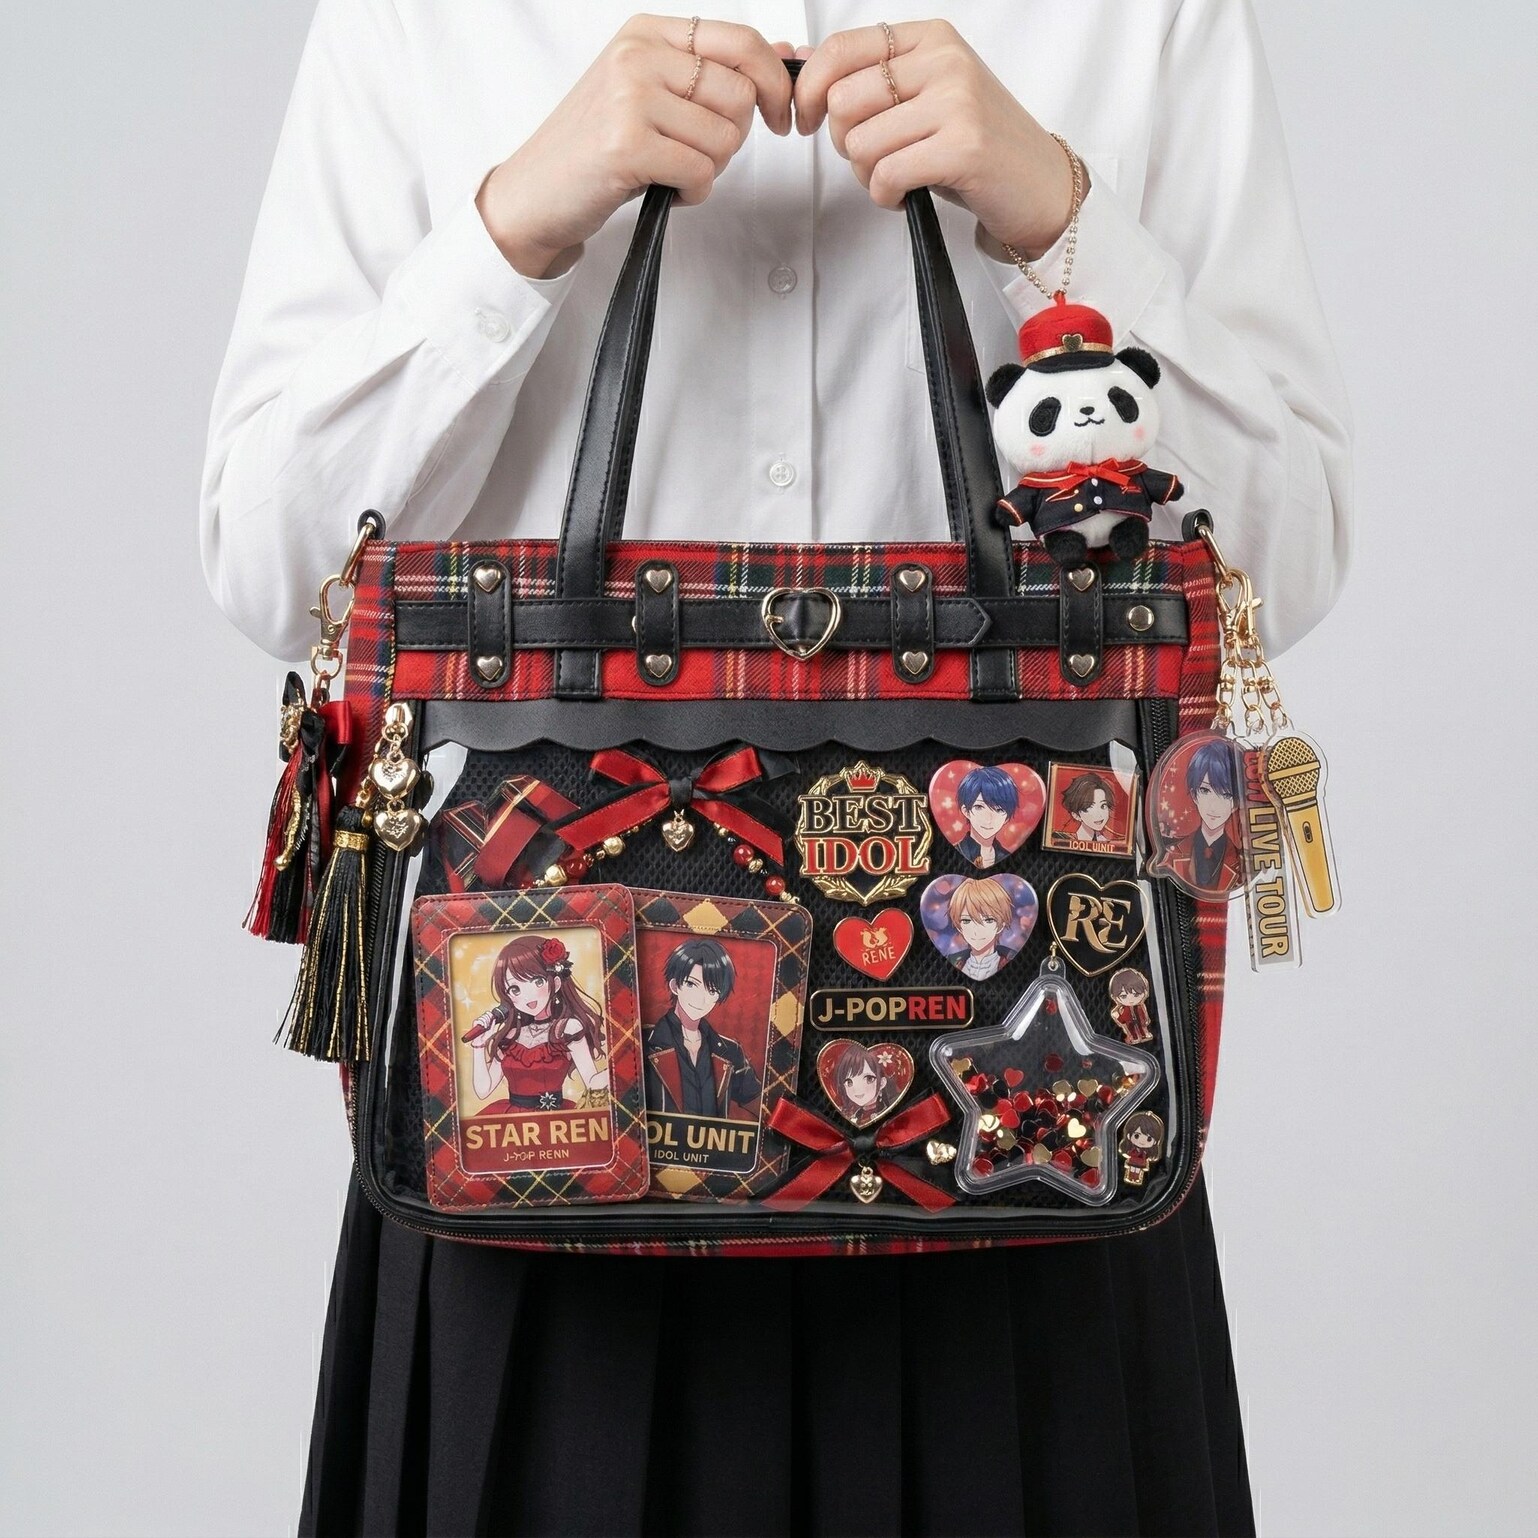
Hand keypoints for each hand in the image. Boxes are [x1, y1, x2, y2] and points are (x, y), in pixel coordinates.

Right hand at [478, 14, 800, 278]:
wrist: (533, 195)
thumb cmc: (594, 148)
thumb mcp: (653, 95)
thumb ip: (713, 72)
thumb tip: (788, 51)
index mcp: (646, 33)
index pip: (742, 41)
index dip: (774, 82)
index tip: (778, 115)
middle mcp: (638, 55)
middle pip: (740, 94)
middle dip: (732, 137)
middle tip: (695, 154)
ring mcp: (630, 96)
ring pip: (725, 137)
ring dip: (710, 169)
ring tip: (671, 171)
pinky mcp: (628, 143)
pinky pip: (701, 171)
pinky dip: (694, 192)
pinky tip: (666, 189)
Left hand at [791, 20, 1085, 260]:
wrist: (1039, 185)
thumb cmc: (977, 145)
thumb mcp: (921, 98)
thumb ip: (867, 77)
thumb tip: (801, 57)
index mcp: (931, 39)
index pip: (842, 49)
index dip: (808, 89)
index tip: (806, 120)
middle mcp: (944, 60)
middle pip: (844, 100)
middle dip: (844, 142)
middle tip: (873, 159)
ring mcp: (956, 101)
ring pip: (861, 142)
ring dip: (866, 175)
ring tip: (895, 179)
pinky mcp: (963, 147)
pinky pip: (887, 175)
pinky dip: (884, 197)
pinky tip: (903, 197)